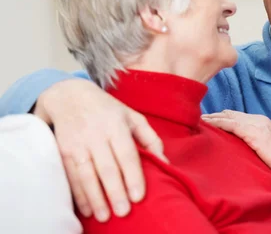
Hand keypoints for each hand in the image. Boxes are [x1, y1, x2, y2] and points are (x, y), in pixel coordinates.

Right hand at [36, 79, 166, 221]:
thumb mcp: (133, 117)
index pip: (127, 153)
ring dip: (95, 198)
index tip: (139, 197)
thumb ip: (151, 139)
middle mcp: (96, 134)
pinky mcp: (63, 150)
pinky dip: (78, 194)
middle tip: (124, 212)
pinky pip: (71, 176)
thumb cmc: (108, 110)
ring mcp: (78, 143)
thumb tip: (165, 163)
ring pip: (87, 174)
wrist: (70, 96)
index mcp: (117, 125)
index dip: (133, 176)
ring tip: (104, 216)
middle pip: (107, 167)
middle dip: (115, 192)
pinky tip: (87, 209)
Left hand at [201, 110, 270, 181]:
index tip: (204, 121)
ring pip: (228, 117)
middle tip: (195, 119)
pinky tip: (206, 125)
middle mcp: (257, 120)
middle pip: (229, 114)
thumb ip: (253, 144)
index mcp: (260, 122)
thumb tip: (236, 150)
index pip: (235, 116)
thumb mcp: (266, 149)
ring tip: (196, 120)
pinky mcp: (255, 134)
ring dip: (211, 118)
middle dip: (212, 116)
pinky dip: (217, 123)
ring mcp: (257, 125)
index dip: (219, 118)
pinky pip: (231, 125)